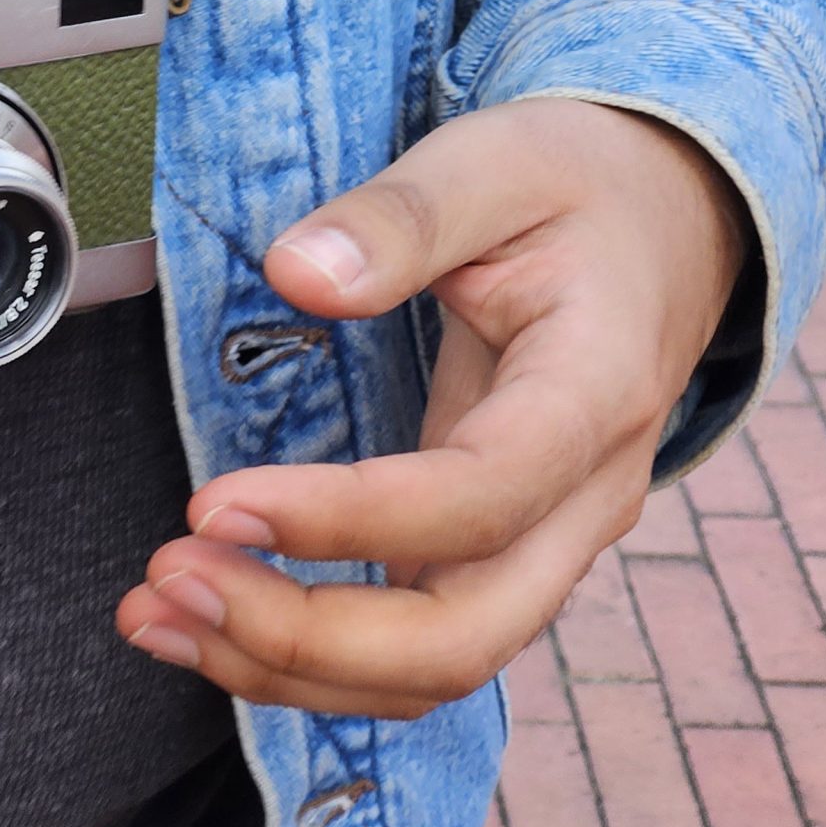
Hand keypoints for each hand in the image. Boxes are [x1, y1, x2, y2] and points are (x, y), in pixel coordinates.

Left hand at [117, 97, 747, 717]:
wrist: (667, 217)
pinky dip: (314, 653)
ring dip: (290, 664)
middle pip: (461, 636)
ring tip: (158, 614)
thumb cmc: (580, 184)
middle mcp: (584, 499)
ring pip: (436, 664)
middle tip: (172, 582)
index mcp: (593, 394)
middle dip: (304, 636)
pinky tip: (214, 619)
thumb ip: (399, 218)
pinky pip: (418, 639)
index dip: (343, 521)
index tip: (215, 506)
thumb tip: (294, 273)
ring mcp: (548, 539)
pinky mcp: (499, 549)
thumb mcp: (496, 161)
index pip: (475, 499)